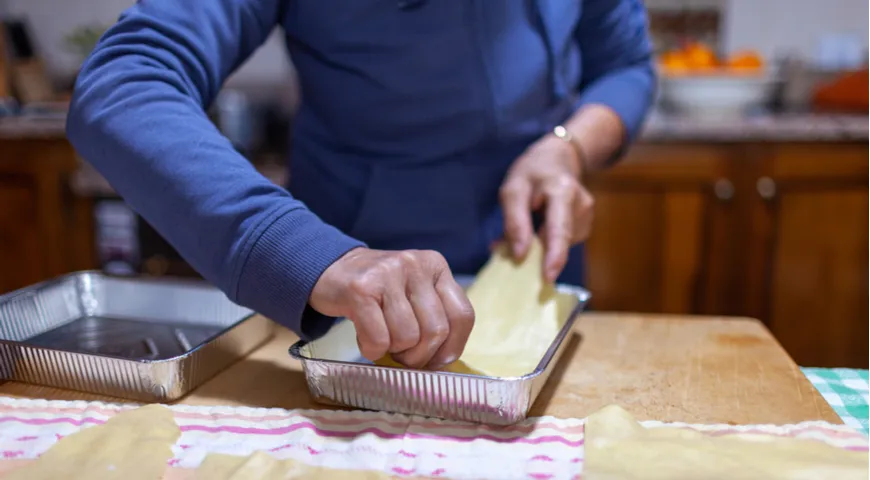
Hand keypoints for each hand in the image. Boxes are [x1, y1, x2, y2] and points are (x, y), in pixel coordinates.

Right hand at [309, 247, 474, 368]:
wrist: (331, 270)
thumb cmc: (378, 291)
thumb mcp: (414, 292)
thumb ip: (434, 316)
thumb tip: (444, 362)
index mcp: (436, 266)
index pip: (462, 315)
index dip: (451, 347)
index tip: (436, 360)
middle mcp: (416, 265)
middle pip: (436, 331)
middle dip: (418, 355)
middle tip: (402, 354)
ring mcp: (388, 273)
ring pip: (408, 337)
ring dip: (393, 351)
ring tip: (381, 338)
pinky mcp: (361, 289)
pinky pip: (379, 339)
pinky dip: (371, 349)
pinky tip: (364, 337)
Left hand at [500, 134, 594, 281]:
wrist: (560, 157)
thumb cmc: (532, 172)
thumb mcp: (513, 189)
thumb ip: (514, 222)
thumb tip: (520, 255)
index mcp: (563, 191)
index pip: (559, 229)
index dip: (554, 255)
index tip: (548, 277)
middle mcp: (582, 204)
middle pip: (559, 241)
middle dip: (540, 254)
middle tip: (518, 254)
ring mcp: (587, 215)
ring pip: (560, 244)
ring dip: (541, 244)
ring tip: (532, 223)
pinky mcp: (586, 225)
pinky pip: (563, 242)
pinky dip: (549, 241)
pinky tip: (543, 225)